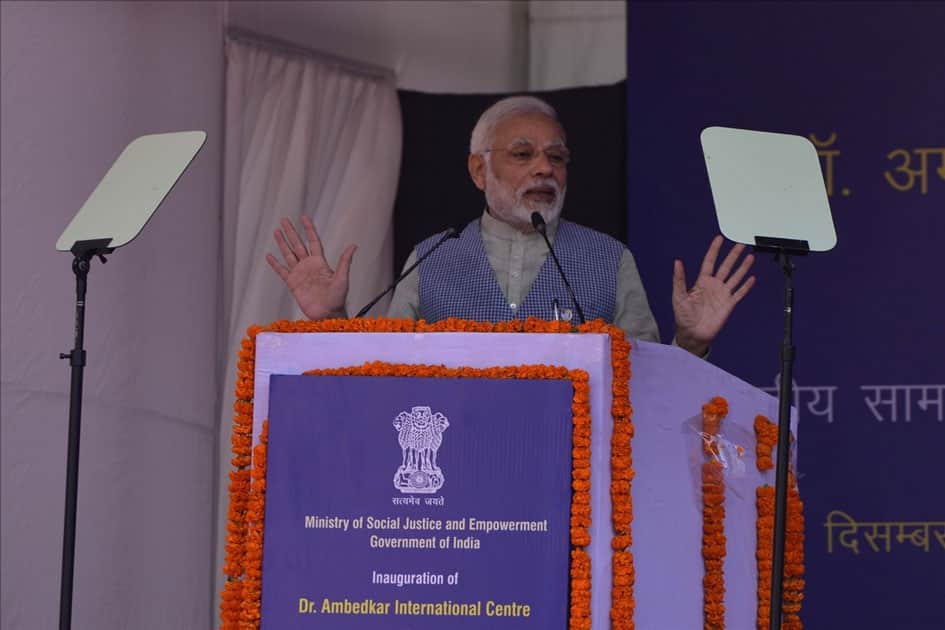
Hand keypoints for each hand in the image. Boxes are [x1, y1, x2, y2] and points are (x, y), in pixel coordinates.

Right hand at [266, 216, 355, 319]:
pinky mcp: (293, 283)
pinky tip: (269, 256)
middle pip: (298, 245)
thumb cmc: (337, 298)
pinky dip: (275, 264)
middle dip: (291, 232)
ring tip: (276, 232)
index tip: (303, 217)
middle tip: (284, 220)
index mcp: (320, 262)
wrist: (327, 314)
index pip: (313, 241)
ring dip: (282, 243)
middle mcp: (309, 265)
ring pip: (289, 254)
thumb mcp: (342, 278)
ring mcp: (300, 274)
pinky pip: (282, 271)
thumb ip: (345, 261)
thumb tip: (354, 245)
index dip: (308, 229)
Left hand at [672, 235, 755, 356]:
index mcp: (701, 282)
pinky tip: (752, 278)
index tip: (719, 239)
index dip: (714, 250)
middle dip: (733, 255)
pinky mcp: (729, 305)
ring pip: (735, 277)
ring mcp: (722, 294)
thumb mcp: (678, 296)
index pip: (709, 262)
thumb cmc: (683, 316)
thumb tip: (677, 262)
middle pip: (726, 266)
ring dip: (743, 267)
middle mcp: (714, 286)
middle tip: (740, 244)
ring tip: (750, 257)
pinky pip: (739, 294)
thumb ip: (679, 279)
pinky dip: (746, 286)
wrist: (692, 334)